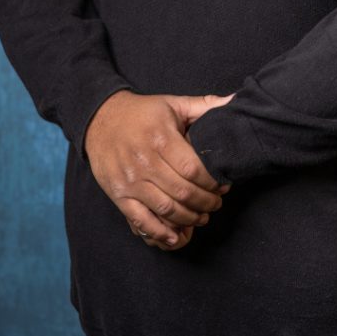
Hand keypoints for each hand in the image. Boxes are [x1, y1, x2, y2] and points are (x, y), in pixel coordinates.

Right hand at [84, 89, 234, 250]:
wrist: (100, 119)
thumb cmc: (143, 112)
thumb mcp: (173, 103)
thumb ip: (205, 105)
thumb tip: (235, 99)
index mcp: (161, 138)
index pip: (193, 169)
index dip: (212, 183)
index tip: (223, 186)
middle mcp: (145, 161)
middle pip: (182, 192)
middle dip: (205, 203)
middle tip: (216, 204)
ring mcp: (130, 180)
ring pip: (165, 209)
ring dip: (188, 218)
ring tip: (202, 217)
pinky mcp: (118, 194)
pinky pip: (140, 220)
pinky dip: (159, 232)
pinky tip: (175, 236)